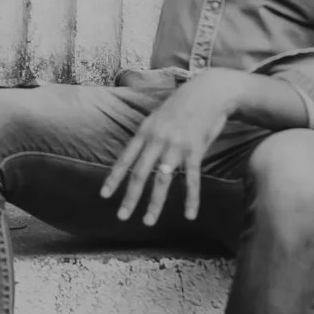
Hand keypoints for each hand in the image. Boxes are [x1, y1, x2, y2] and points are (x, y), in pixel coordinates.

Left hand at [99, 72, 242, 224]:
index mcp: (145, 131)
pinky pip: (192, 180)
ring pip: (162, 180)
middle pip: (140, 174)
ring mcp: (176, 146)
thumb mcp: (158, 117)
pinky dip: (191, 199)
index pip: (125, 159)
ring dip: (154, 203)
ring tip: (148, 221)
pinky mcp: (195, 150)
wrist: (209, 92)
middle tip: (121, 216)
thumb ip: (147, 136)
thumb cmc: (182, 106)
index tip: (104, 195)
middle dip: (130, 197)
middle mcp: (157, 140)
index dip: (114, 178)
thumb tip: (135, 155)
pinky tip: (190, 215)